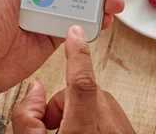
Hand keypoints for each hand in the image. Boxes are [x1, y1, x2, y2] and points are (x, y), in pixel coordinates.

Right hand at [12, 26, 134, 133]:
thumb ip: (27, 117)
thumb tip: (36, 89)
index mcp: (82, 131)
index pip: (82, 83)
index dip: (77, 54)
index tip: (75, 31)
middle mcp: (107, 127)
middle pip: (86, 88)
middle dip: (65, 99)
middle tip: (53, 124)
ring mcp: (121, 129)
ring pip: (97, 99)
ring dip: (79, 109)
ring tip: (68, 133)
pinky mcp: (128, 131)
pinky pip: (108, 112)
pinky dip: (94, 118)